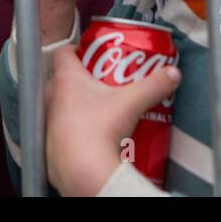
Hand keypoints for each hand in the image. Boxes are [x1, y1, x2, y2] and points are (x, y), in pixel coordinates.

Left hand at [45, 45, 179, 195]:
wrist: (83, 172)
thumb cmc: (99, 132)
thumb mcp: (133, 102)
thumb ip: (154, 85)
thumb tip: (171, 74)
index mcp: (66, 80)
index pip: (64, 52)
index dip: (79, 50)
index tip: (96, 54)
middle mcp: (52, 98)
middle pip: (65, 80)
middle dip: (86, 80)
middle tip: (107, 84)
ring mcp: (49, 123)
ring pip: (63, 106)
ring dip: (79, 106)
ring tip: (103, 112)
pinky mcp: (52, 145)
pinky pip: (63, 132)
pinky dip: (76, 131)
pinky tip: (95, 137)